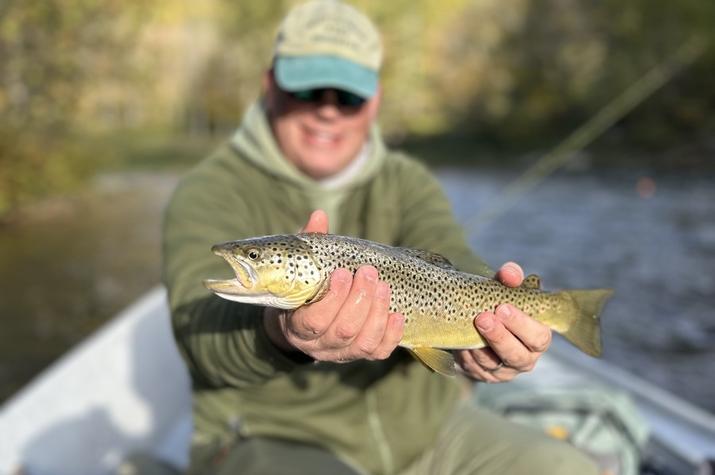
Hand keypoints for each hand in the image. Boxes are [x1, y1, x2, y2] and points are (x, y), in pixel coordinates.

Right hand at [263, 210, 404, 361]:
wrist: (303, 319)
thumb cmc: (304, 287)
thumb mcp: (301, 268)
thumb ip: (309, 244)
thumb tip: (320, 215)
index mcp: (296, 325)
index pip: (314, 321)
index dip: (333, 298)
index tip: (343, 272)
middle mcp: (318, 345)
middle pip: (343, 330)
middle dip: (360, 300)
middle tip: (369, 272)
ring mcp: (340, 353)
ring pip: (362, 343)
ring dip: (377, 313)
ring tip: (383, 287)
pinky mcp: (359, 354)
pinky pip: (378, 352)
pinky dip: (390, 335)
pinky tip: (398, 314)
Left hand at [454, 262, 551, 382]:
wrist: (476, 319)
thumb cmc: (498, 302)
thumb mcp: (505, 288)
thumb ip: (510, 278)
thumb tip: (510, 273)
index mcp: (537, 337)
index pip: (539, 337)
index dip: (522, 324)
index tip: (502, 307)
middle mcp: (524, 358)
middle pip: (516, 356)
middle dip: (499, 337)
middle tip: (482, 317)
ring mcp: (503, 371)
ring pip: (492, 365)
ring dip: (479, 346)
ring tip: (469, 325)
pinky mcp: (482, 375)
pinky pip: (473, 368)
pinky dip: (466, 354)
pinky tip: (460, 340)